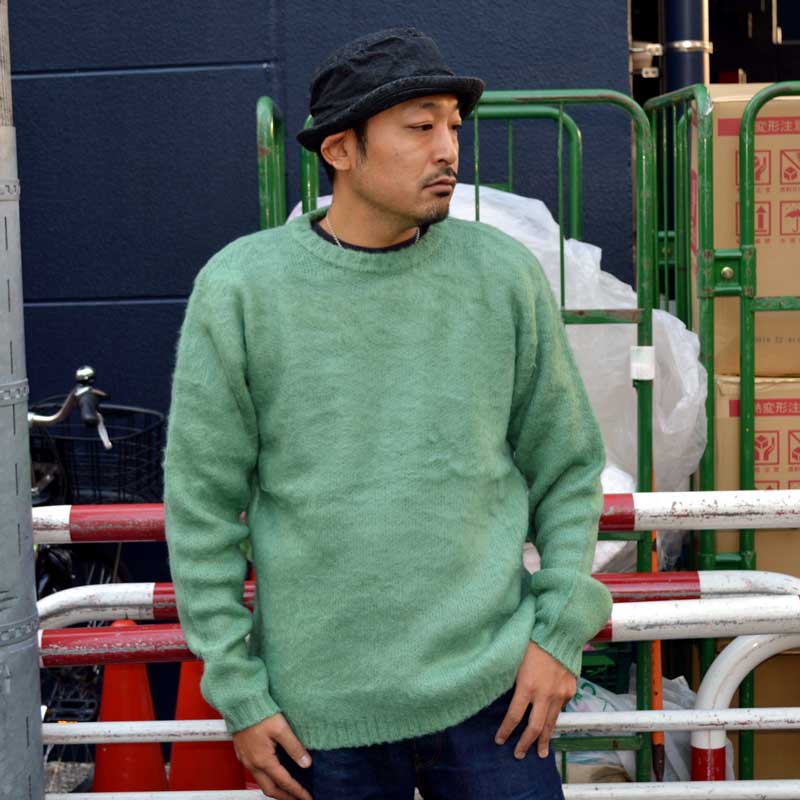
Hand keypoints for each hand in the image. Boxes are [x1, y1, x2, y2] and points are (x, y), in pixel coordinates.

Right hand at [232, 712, 313, 799]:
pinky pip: (256, 774)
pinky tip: (274, 774)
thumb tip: (306, 763)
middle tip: (298, 798)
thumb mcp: (281, 728)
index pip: (284, 782)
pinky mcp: (243, 754)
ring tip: (288, 790)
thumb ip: (294, 747)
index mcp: (263, 760)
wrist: (240, 703)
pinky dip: (267, 779)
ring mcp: (246, 760)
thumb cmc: (260, 713)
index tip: (307, 797)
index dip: (297, 791)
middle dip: (285, 797)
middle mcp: (252, 764)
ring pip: (262, 783)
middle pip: (270, 789)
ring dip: (276, 789)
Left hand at [494, 641, 575, 758]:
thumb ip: (512, 680)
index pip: (514, 716)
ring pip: (551, 722)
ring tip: (541, 752)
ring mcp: (560, 693)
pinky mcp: (570, 689)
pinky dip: (554, 716)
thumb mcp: (515, 659)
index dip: (505, 730)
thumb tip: (504, 695)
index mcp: (527, 686)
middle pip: (534, 727)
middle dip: (526, 743)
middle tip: (519, 755)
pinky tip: (551, 722)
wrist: (561, 632)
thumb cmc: (532, 641)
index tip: (499, 741)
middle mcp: (545, 694)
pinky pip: (561, 707)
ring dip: (544, 739)